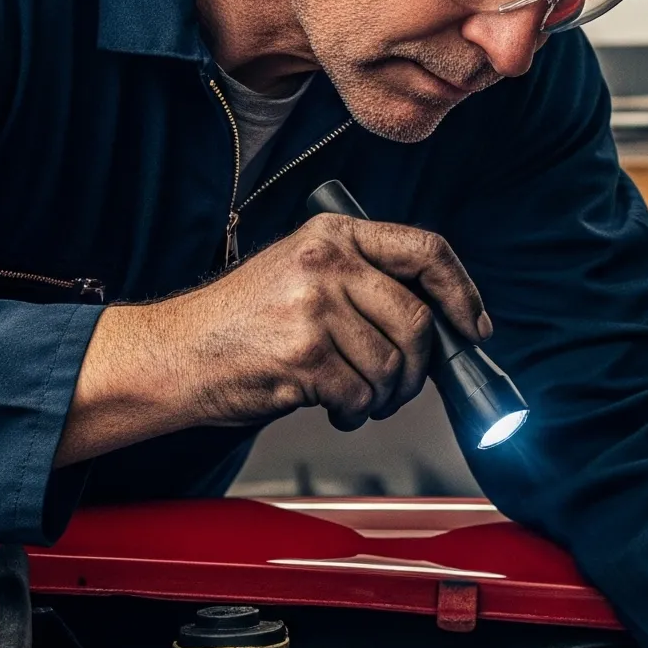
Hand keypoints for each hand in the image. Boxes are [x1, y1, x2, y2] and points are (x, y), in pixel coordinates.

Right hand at [57, 213, 488, 465]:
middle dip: (419, 368)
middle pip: (418, 320)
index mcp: (333, 234)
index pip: (426, 251)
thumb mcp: (301, 272)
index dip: (462, 293)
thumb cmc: (240, 323)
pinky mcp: (303, 356)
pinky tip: (331, 406)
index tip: (473, 326)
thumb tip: (438, 324)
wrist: (174, 354)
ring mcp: (314, 307)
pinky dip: (354, 413)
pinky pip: (361, 396)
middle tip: (401, 386)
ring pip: (393, 367)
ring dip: (384, 397)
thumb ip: (361, 281)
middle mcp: (327, 262)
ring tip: (354, 397)